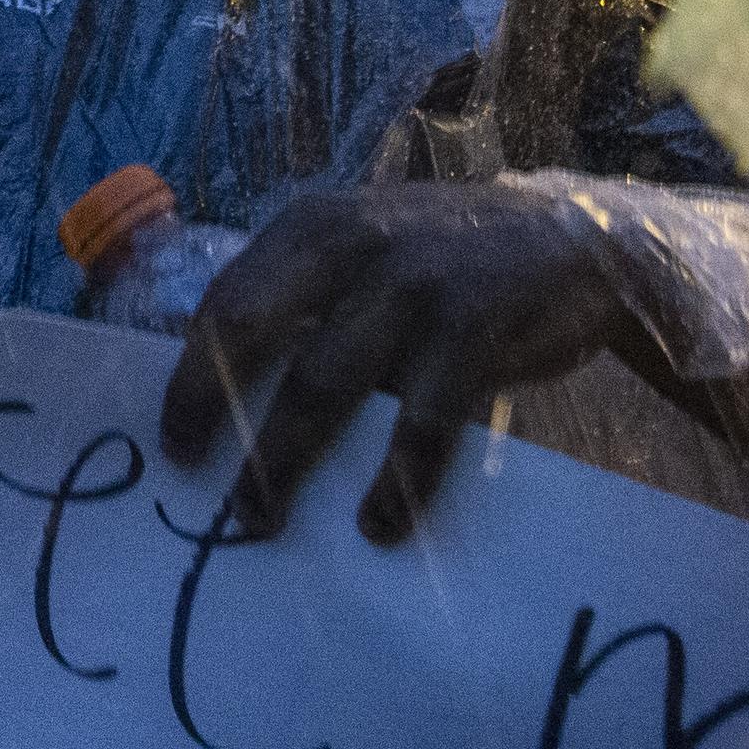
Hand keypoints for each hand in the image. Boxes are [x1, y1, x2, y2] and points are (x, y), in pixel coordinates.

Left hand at [158, 182, 657, 544]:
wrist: (577, 242)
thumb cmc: (446, 261)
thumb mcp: (365, 248)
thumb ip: (304, 293)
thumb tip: (225, 384)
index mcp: (312, 226)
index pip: (226, 298)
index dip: (191, 373)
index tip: (171, 439)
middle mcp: (351, 244)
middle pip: (253, 332)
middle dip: (217, 413)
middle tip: (202, 486)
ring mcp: (411, 283)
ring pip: (324, 382)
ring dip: (285, 457)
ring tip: (261, 517)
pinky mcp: (472, 326)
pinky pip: (420, 418)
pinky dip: (397, 479)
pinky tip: (380, 522)